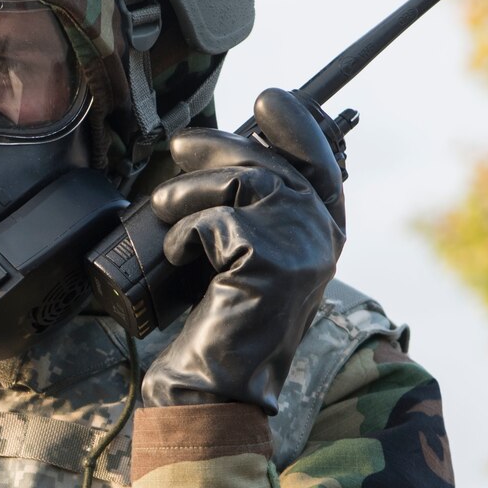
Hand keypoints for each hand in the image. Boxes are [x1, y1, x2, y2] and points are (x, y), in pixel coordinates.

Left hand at [141, 88, 345, 410]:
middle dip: (222, 142)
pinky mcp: (269, 258)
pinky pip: (215, 216)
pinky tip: (175, 256)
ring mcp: (301, 245)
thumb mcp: (250, 259)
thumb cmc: (224, 325)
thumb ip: (259, 213)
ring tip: (161, 208)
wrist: (218, 387)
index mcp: (326, 236)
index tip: (269, 100)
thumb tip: (231, 151)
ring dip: (188, 190)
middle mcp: (323, 237)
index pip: (323, 161)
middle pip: (276, 160)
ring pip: (241, 180)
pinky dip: (184, 231)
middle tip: (180, 144)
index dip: (298, 124)